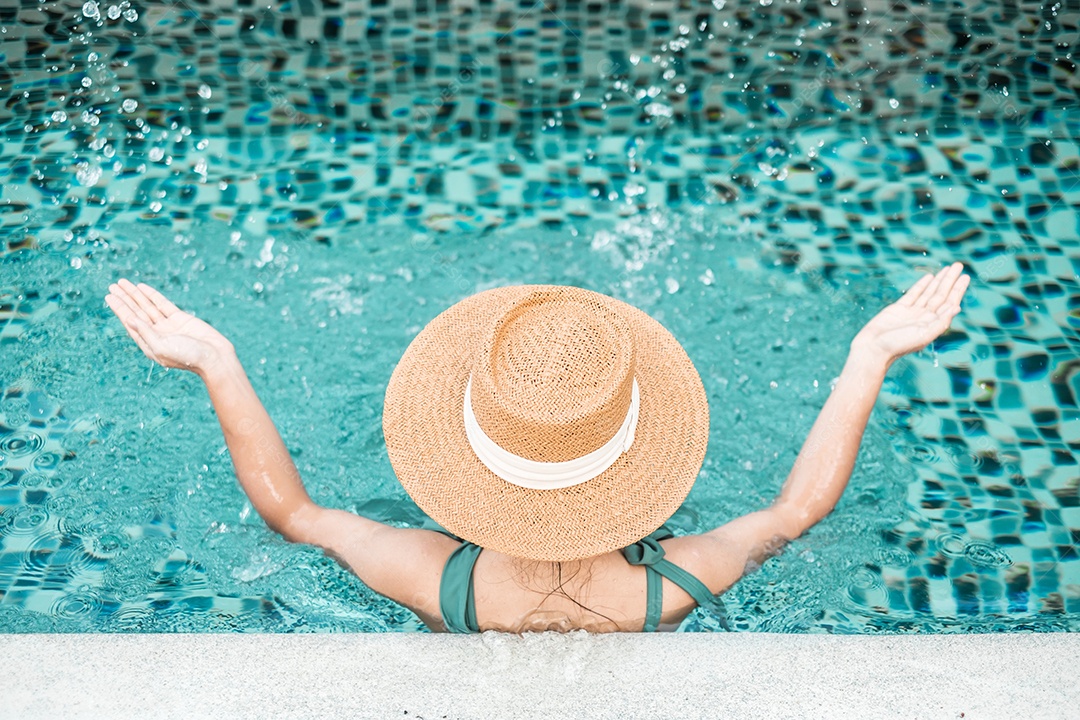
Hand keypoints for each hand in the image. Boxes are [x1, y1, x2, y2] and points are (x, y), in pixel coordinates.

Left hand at [105, 278, 234, 377]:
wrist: (214, 357)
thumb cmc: (188, 357)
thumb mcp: (162, 346)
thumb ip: (145, 332)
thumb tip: (129, 319)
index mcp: (149, 343)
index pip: (130, 322)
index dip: (120, 309)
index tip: (110, 297)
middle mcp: (156, 333)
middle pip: (136, 312)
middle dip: (125, 299)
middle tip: (113, 286)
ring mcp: (168, 325)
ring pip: (147, 306)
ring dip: (135, 295)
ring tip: (123, 283)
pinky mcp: (180, 318)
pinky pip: (162, 304)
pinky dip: (152, 295)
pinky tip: (142, 288)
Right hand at [851, 262, 970, 367]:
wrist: (874, 348)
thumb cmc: (898, 345)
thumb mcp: (924, 335)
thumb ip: (941, 322)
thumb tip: (957, 307)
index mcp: (933, 323)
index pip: (949, 302)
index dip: (957, 289)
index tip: (965, 277)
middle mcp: (925, 317)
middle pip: (941, 294)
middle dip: (950, 280)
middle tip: (958, 265)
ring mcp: (912, 312)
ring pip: (929, 292)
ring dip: (938, 280)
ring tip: (948, 268)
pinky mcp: (899, 309)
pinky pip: (914, 294)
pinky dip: (922, 285)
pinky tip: (929, 277)